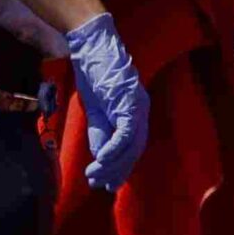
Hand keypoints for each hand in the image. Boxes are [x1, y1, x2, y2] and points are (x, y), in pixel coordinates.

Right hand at [65, 13, 150, 190]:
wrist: (91, 47)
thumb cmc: (93, 75)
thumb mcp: (95, 111)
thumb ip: (100, 133)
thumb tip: (101, 158)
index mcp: (135, 112)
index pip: (134, 146)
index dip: (122, 167)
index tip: (108, 184)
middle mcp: (142, 110)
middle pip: (136, 149)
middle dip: (119, 171)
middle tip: (102, 186)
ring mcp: (138, 105)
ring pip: (133, 144)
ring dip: (114, 164)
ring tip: (95, 177)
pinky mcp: (130, 101)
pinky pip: (126, 132)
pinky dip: (114, 149)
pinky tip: (101, 160)